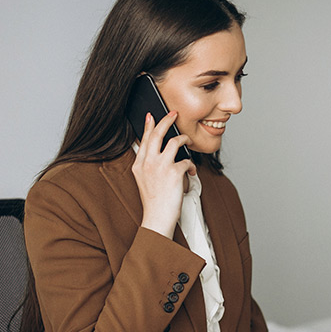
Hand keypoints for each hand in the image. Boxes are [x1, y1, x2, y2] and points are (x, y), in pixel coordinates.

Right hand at [131, 111, 196, 237]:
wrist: (157, 218)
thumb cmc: (154, 202)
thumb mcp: (144, 180)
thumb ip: (148, 165)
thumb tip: (160, 153)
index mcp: (139, 164)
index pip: (144, 139)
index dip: (149, 125)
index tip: (152, 115)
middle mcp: (148, 162)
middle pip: (158, 133)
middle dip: (166, 120)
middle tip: (174, 114)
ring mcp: (160, 166)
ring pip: (174, 142)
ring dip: (184, 140)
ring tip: (188, 142)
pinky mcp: (174, 172)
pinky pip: (187, 160)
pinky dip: (191, 165)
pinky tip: (191, 172)